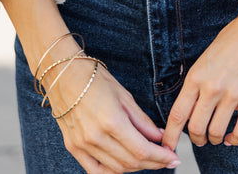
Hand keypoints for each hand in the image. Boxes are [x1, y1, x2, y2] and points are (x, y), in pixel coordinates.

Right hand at [48, 57, 181, 171]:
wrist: (64, 74)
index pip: (142, 150)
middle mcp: (96, 137)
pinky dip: (113, 171)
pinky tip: (124, 165)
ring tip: (147, 158)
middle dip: (152, 163)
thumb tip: (160, 137)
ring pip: (116, 169)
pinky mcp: (73, 147)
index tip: (173, 157)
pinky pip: (96, 171)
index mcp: (111, 121)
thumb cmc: (95, 79)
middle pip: (131, 162)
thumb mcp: (124, 95)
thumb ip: (142, 120)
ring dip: (135, 167)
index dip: (161, 157)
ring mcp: (83, 145)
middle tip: (164, 158)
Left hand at [160, 11, 237, 153]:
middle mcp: (212, 87)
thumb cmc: (235, 37)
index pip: (177, 114)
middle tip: (200, 139)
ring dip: (215, 139)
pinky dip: (235, 140)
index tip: (167, 147)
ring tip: (217, 137)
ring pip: (217, 134)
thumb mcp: (207, 56)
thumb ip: (199, 80)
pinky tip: (233, 138)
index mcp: (197, 75)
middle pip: (195, 128)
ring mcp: (233, 95)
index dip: (170, 136)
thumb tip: (192, 106)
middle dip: (196, 139)